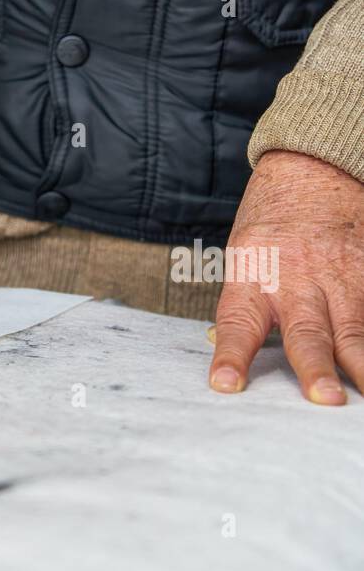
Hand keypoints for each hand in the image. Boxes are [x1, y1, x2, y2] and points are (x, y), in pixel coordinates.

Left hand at [211, 150, 363, 404]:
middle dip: (317, 367)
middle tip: (324, 399)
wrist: (312, 171)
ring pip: (354, 330)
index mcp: (254, 275)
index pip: (237, 323)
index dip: (231, 355)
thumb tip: (220, 345)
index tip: (225, 385)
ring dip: (363, 367)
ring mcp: (339, 279)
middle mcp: (297, 281)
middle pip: (307, 332)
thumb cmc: (271, 223)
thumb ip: (242, 304)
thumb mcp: (243, 254)